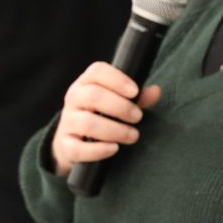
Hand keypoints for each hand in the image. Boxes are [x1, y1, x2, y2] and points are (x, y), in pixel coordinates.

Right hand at [49, 60, 160, 175]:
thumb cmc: (101, 116)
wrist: (74, 142)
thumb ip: (137, 97)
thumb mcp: (118, 102)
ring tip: (133, 136)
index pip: (97, 71)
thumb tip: (156, 91)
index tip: (135, 92)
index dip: (117, 79)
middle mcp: (74, 99)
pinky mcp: (66, 145)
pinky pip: (77, 148)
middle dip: (121, 107)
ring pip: (87, 123)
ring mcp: (68, 122)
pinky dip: (98, 150)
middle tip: (138, 117)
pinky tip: (114, 148)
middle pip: (93, 96)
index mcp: (86, 83)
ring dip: (115, 130)